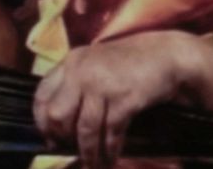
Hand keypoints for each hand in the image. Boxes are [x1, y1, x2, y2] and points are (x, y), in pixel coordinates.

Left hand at [33, 31, 202, 167]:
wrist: (170, 54)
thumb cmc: (133, 62)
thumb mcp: (98, 63)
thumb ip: (77, 83)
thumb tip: (57, 125)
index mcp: (73, 61)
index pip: (42, 95)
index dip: (42, 122)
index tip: (51, 137)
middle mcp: (83, 71)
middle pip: (57, 115)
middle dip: (64, 138)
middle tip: (73, 150)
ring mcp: (104, 84)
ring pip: (84, 130)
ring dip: (89, 152)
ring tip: (94, 163)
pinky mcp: (125, 98)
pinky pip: (110, 133)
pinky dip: (110, 150)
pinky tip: (112, 158)